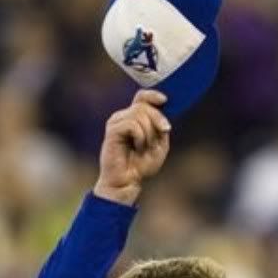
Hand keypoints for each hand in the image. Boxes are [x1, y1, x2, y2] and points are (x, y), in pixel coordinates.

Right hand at [94, 90, 170, 205]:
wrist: (126, 182)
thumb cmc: (140, 166)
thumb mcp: (160, 145)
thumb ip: (162, 128)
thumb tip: (162, 112)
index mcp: (134, 118)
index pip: (142, 97)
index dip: (153, 95)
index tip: (165, 100)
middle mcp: (123, 117)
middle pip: (145, 106)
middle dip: (158, 120)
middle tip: (160, 136)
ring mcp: (116, 122)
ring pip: (139, 114)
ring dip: (149, 133)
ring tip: (144, 147)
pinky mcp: (112, 130)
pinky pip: (133, 125)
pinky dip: (140, 137)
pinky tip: (138, 147)